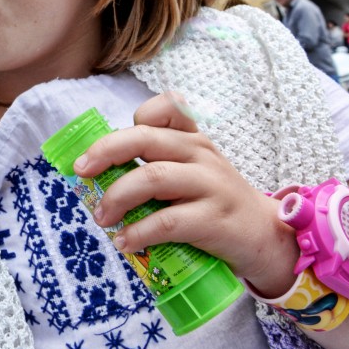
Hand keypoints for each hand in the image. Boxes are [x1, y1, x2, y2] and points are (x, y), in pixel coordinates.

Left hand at [72, 92, 297, 292]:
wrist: (266, 236)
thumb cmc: (215, 202)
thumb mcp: (192, 170)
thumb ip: (156, 163)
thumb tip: (97, 176)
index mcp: (192, 138)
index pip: (167, 106)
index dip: (135, 117)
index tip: (109, 143)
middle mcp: (200, 154)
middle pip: (145, 138)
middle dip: (105, 152)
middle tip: (82, 172)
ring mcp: (210, 185)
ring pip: (152, 177)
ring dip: (116, 198)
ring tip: (101, 218)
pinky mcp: (214, 219)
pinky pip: (167, 221)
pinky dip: (138, 232)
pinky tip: (125, 241)